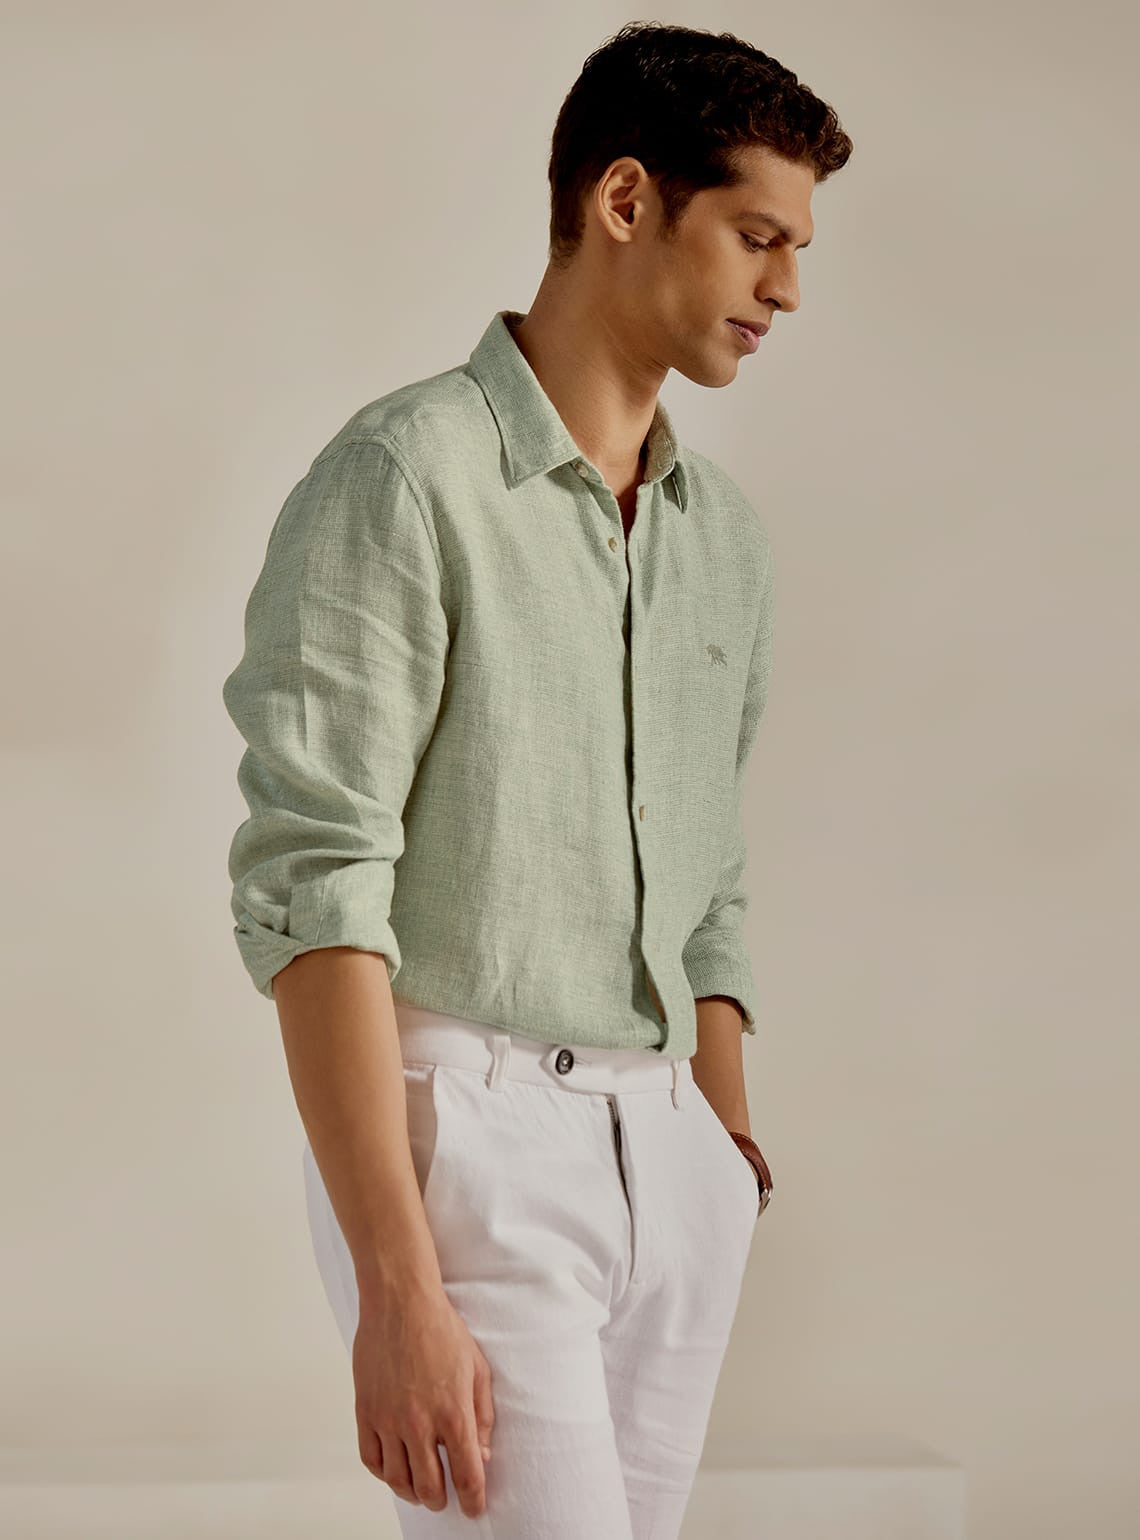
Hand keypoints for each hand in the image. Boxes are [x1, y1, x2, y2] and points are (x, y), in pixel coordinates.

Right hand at [352, 1284, 494, 1518]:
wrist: (401, 1303)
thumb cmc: (441, 1330)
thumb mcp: (477, 1369)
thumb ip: (483, 1416)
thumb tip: (482, 1454)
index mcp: (454, 1413)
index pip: (466, 1475)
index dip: (473, 1500)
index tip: (474, 1509)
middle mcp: (420, 1423)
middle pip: (430, 1486)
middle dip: (441, 1499)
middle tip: (445, 1497)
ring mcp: (389, 1420)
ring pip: (398, 1480)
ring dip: (412, 1492)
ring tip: (421, 1489)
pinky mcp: (366, 1412)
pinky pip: (371, 1460)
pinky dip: (384, 1474)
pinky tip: (394, 1469)